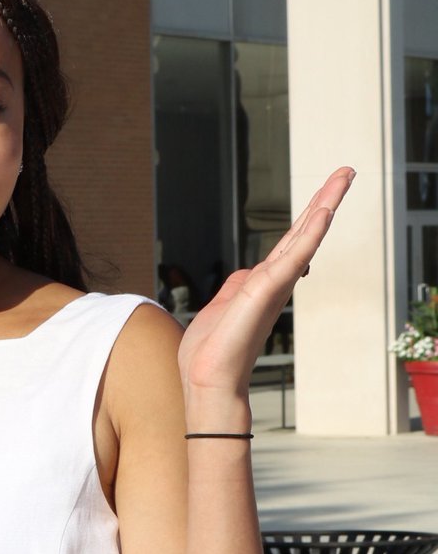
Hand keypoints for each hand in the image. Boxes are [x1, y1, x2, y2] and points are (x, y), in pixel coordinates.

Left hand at [177, 167, 353, 400]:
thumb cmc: (212, 353)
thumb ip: (237, 286)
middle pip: (303, 233)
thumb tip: (249, 271)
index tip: (327, 196)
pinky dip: (309, 236)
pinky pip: (292, 259)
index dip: (308, 217)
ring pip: (303, 239)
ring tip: (342, 179)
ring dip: (322, 206)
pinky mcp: (266, 292)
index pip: (289, 243)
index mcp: (263, 284)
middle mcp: (274, 282)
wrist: (208, 382)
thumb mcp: (221, 307)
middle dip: (325, 201)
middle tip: (346, 171)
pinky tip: (323, 214)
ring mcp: (272, 286)